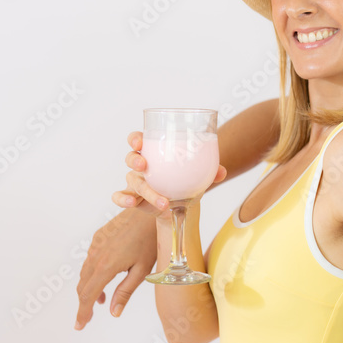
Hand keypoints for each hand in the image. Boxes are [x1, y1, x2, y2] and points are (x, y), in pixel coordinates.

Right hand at [75, 208, 156, 328]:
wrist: (150, 211)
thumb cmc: (151, 241)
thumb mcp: (142, 270)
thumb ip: (125, 291)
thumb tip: (113, 312)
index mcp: (106, 266)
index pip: (88, 295)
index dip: (83, 312)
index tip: (80, 325)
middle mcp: (96, 255)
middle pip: (82, 285)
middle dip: (83, 303)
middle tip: (87, 318)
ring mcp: (95, 245)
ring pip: (84, 272)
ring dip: (89, 288)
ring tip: (100, 300)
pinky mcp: (99, 237)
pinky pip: (90, 260)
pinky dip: (92, 273)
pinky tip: (105, 277)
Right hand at [111, 131, 226, 215]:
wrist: (182, 204)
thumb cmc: (186, 180)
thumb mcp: (198, 174)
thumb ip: (210, 171)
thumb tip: (222, 172)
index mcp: (154, 152)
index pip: (138, 139)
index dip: (135, 138)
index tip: (140, 142)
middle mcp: (141, 164)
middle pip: (131, 157)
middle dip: (135, 159)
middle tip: (144, 165)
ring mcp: (135, 180)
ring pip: (132, 180)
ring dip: (144, 189)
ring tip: (160, 199)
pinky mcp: (133, 196)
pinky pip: (120, 196)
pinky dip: (123, 199)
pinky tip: (132, 203)